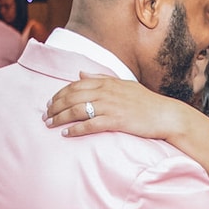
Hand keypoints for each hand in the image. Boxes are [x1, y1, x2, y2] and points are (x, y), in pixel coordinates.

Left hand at [44, 76, 191, 140]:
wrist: (165, 115)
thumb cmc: (145, 101)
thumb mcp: (123, 84)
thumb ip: (101, 78)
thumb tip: (80, 73)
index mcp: (106, 82)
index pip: (75, 85)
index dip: (59, 94)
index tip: (50, 102)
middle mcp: (106, 92)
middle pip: (72, 97)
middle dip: (54, 106)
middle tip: (44, 116)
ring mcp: (110, 106)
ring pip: (77, 110)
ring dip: (60, 118)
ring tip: (50, 124)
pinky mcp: (115, 121)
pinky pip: (90, 125)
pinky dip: (75, 130)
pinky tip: (66, 134)